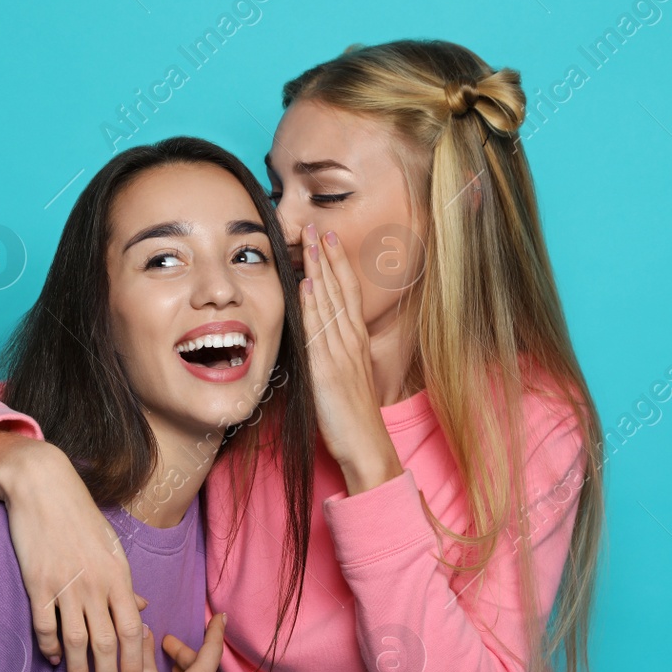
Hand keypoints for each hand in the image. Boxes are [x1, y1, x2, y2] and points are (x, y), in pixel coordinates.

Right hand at [0, 437, 145, 671]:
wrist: (45, 489)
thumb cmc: (82, 518)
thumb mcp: (112, 549)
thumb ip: (124, 584)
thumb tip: (141, 610)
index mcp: (117, 577)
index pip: (132, 630)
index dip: (133, 662)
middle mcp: (95, 586)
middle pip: (106, 643)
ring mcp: (65, 586)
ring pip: (76, 642)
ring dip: (79, 671)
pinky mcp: (37, 585)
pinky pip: (45, 626)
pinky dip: (50, 647)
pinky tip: (54, 660)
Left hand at [298, 224, 403, 494]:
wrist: (365, 446)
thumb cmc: (351, 418)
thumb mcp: (342, 377)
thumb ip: (331, 355)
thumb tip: (315, 339)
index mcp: (354, 342)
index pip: (345, 293)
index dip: (336, 264)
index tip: (327, 238)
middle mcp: (350, 341)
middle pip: (339, 289)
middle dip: (327, 255)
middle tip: (317, 224)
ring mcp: (339, 353)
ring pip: (329, 301)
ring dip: (319, 268)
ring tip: (310, 239)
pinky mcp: (327, 370)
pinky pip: (319, 331)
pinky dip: (313, 305)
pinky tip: (307, 284)